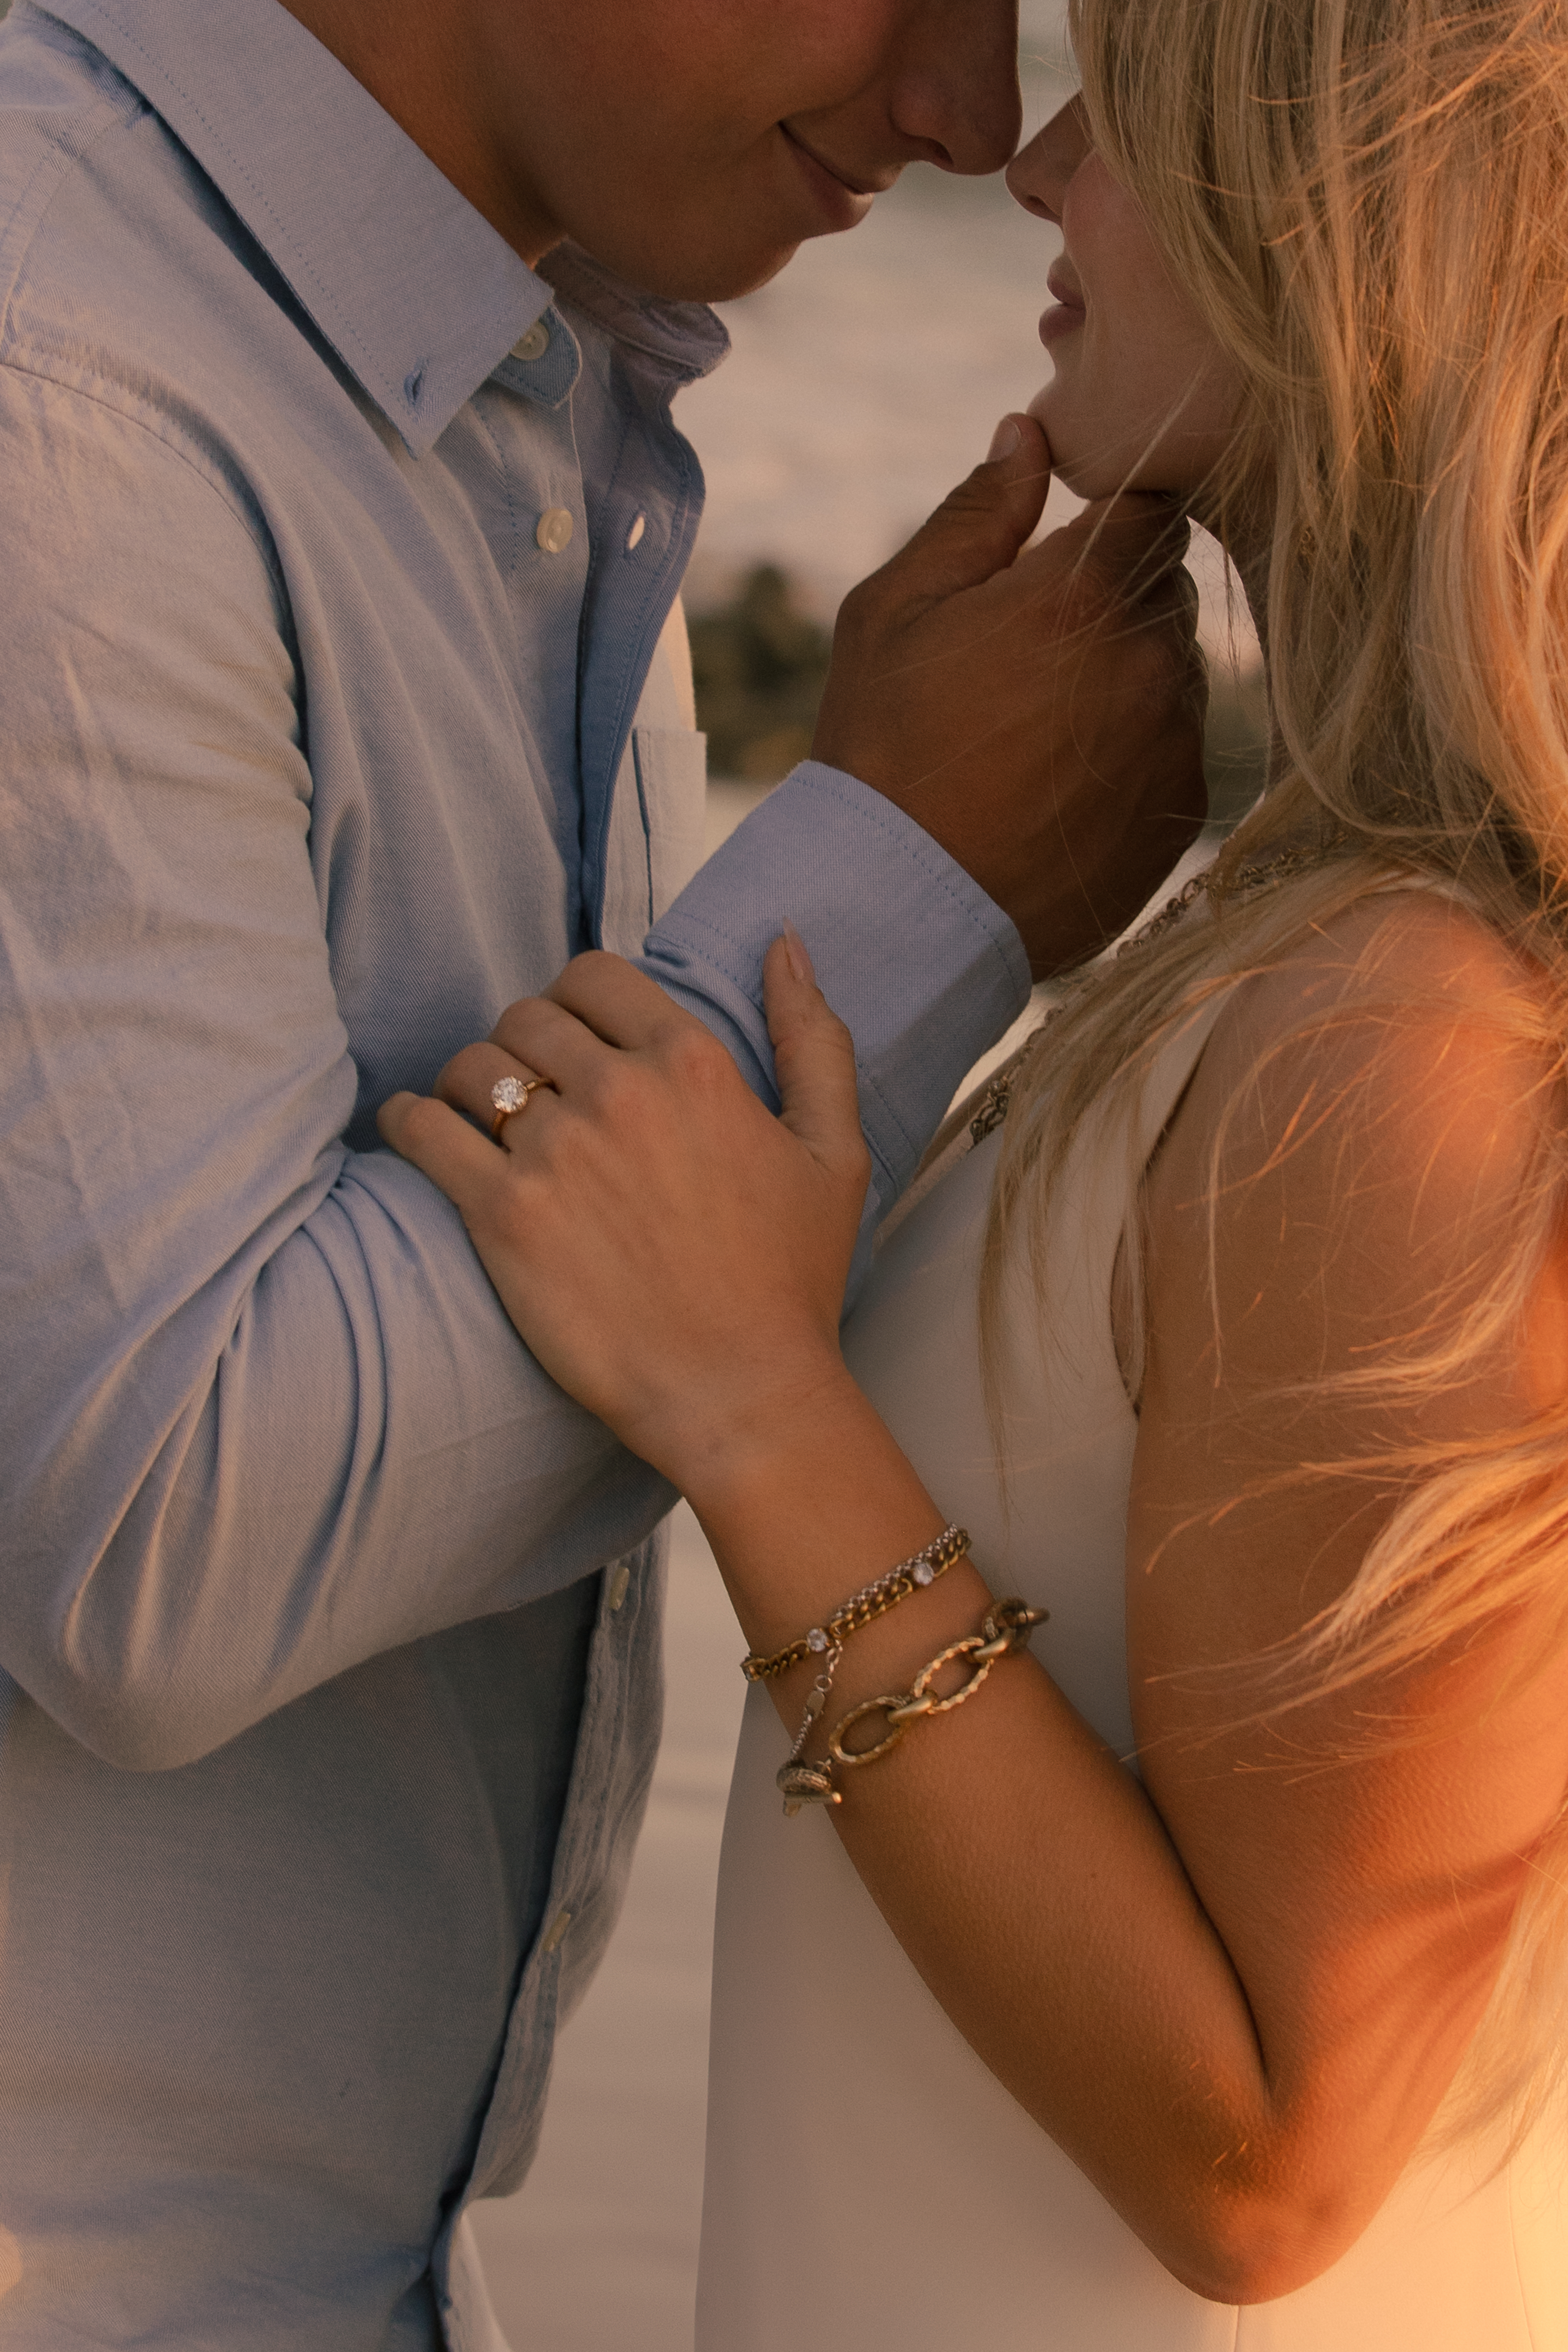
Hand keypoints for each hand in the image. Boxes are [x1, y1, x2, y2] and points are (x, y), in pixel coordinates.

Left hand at [376, 936, 870, 1494]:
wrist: (741, 1393)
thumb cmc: (791, 1282)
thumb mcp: (833, 1152)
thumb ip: (813, 1039)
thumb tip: (786, 945)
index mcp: (692, 1065)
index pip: (596, 975)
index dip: (577, 997)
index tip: (575, 1035)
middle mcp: (618, 1092)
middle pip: (528, 1016)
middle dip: (525, 1042)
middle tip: (532, 1087)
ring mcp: (554, 1152)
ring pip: (472, 1067)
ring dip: (469, 1083)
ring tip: (477, 1117)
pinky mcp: (501, 1215)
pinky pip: (424, 1131)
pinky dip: (408, 1121)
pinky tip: (414, 1129)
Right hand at [811, 413, 1207, 978]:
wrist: (901, 906)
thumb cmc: (883, 749)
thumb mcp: (896, 611)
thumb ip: (976, 512)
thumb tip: (1029, 430)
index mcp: (1083, 590)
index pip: (1153, 502)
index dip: (1113, 512)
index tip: (1071, 542)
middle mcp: (1150, 659)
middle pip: (1166, 587)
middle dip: (1113, 597)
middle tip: (1032, 650)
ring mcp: (1175, 740)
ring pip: (1176, 669)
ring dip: (1125, 675)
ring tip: (1039, 728)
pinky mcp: (1182, 811)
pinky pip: (1176, 749)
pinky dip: (1134, 752)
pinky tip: (1061, 784)